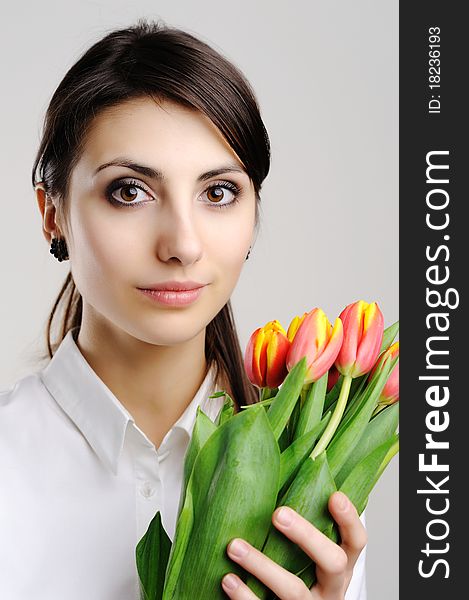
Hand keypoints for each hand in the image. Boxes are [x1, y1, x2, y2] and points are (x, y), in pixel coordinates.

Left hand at [221, 491, 366, 598]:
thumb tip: (280, 466)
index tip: (334, 495)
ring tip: (234, 546)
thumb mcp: (311, 553)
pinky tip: (228, 579)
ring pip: (294, 591)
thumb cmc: (298, 572)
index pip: (356, 540)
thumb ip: (304, 520)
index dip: (349, 519)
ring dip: (262, 566)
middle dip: (306, 536)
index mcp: (341, 564)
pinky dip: (245, 597)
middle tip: (278, 514)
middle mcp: (332, 588)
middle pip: (331, 562)